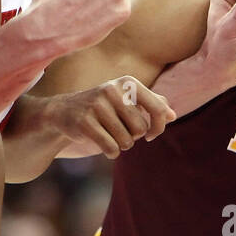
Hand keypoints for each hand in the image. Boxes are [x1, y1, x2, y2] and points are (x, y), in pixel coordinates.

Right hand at [41, 75, 175, 158]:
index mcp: (128, 82)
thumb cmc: (102, 108)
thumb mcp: (126, 99)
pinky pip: (111, 148)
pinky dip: (111, 152)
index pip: (158, 108)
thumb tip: (172, 115)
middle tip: (120, 132)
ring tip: (110, 136)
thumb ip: (151, 104)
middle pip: (141, 128)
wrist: (63, 111)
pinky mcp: (85, 122)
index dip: (158, 127)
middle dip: (134, 137)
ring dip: (121, 145)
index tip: (151, 135)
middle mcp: (113, 89)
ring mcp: (97, 105)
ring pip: (126, 140)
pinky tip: (103, 145)